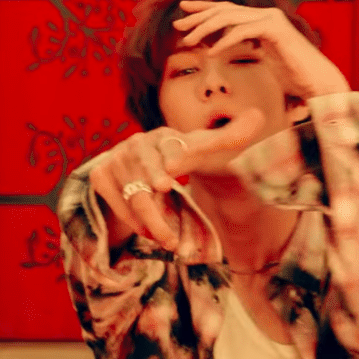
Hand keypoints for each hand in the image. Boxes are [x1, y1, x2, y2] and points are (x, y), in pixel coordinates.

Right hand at [90, 109, 266, 250]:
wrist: (137, 165)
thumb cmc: (178, 156)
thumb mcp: (203, 148)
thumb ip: (231, 136)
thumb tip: (258, 115)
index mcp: (165, 135)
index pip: (172, 147)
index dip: (173, 158)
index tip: (173, 171)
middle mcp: (137, 143)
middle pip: (147, 171)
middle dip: (154, 190)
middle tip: (165, 204)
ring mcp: (116, 158)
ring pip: (133, 194)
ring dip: (150, 220)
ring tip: (169, 242)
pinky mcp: (101, 175)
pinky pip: (116, 202)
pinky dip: (132, 220)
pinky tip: (149, 232)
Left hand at [172, 0, 349, 99]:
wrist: (319, 84)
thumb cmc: (296, 80)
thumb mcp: (265, 63)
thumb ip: (248, 53)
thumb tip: (224, 53)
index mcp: (262, 22)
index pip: (228, 11)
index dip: (205, 9)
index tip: (184, 11)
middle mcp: (266, 16)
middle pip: (225, 10)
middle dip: (199, 16)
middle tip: (178, 24)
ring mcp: (272, 20)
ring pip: (230, 17)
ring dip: (206, 28)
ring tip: (188, 41)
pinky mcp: (276, 30)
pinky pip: (244, 30)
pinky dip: (226, 40)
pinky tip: (212, 52)